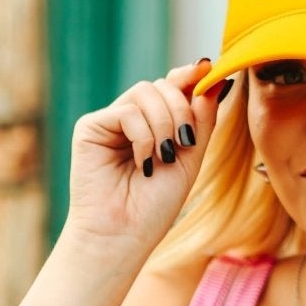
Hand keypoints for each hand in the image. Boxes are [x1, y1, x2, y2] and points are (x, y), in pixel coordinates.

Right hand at [64, 58, 229, 252]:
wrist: (124, 235)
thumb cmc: (155, 206)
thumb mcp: (190, 158)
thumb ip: (202, 120)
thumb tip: (215, 78)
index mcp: (155, 125)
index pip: (173, 87)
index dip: (190, 76)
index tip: (209, 70)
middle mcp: (132, 119)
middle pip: (163, 84)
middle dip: (182, 109)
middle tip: (185, 141)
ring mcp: (110, 122)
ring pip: (146, 92)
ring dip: (164, 123)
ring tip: (164, 157)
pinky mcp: (90, 127)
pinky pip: (126, 111)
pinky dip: (143, 136)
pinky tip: (142, 162)